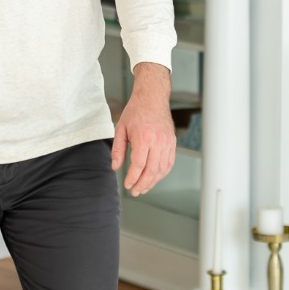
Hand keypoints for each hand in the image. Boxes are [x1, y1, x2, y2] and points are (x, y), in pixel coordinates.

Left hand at [112, 62, 176, 195]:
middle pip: (152, 170)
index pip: (139, 165)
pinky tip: (154, 178)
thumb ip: (118, 149)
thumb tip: (116, 167)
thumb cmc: (136, 111)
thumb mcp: (121, 128)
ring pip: (162, 169)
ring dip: (153, 182)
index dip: (132, 178)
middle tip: (135, 191)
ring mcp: (168, 142)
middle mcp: (158, 141)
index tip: (127, 185)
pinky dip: (162, 173)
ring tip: (143, 188)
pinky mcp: (172, 143)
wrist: (152, 98)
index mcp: (144, 137)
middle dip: (143, 184)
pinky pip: (169, 163)